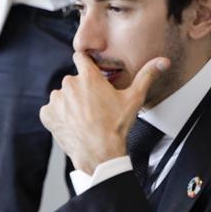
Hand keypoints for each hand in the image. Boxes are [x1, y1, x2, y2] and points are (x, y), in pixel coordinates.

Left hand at [39, 52, 167, 173]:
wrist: (99, 153)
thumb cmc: (116, 126)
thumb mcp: (134, 99)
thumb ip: (147, 76)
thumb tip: (163, 61)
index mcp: (89, 77)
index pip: (80, 58)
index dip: (85, 64)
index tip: (89, 72)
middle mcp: (69, 84)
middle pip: (73, 81)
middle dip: (80, 91)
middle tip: (93, 107)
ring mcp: (56, 99)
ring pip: (62, 96)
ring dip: (68, 103)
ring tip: (82, 118)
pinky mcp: (47, 114)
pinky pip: (50, 110)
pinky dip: (57, 116)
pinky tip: (71, 124)